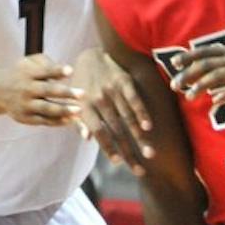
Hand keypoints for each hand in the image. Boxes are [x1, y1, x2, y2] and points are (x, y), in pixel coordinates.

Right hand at [0, 53, 84, 127]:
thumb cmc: (22, 73)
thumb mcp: (28, 62)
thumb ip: (46, 63)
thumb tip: (65, 72)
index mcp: (28, 73)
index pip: (44, 71)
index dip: (57, 71)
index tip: (71, 71)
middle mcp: (26, 89)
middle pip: (47, 91)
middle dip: (65, 93)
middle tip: (83, 94)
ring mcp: (25, 105)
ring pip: (46, 108)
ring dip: (63, 110)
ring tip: (79, 110)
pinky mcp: (26, 118)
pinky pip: (44, 121)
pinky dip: (58, 121)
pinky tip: (71, 120)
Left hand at [69, 47, 154, 172]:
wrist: (91, 55)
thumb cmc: (81, 84)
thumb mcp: (74, 102)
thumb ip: (79, 120)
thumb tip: (87, 139)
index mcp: (85, 107)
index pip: (99, 132)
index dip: (109, 148)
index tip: (119, 163)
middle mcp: (99, 99)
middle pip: (116, 131)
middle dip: (129, 152)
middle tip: (139, 170)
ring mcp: (113, 90)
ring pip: (128, 118)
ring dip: (140, 138)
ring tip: (150, 154)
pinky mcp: (124, 81)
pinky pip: (135, 99)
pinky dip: (142, 113)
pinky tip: (149, 127)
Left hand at [170, 45, 224, 104]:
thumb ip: (222, 79)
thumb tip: (206, 89)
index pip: (206, 51)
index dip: (189, 56)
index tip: (173, 64)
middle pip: (207, 63)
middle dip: (189, 74)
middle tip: (174, 85)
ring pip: (219, 75)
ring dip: (201, 86)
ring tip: (189, 97)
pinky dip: (224, 94)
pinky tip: (214, 103)